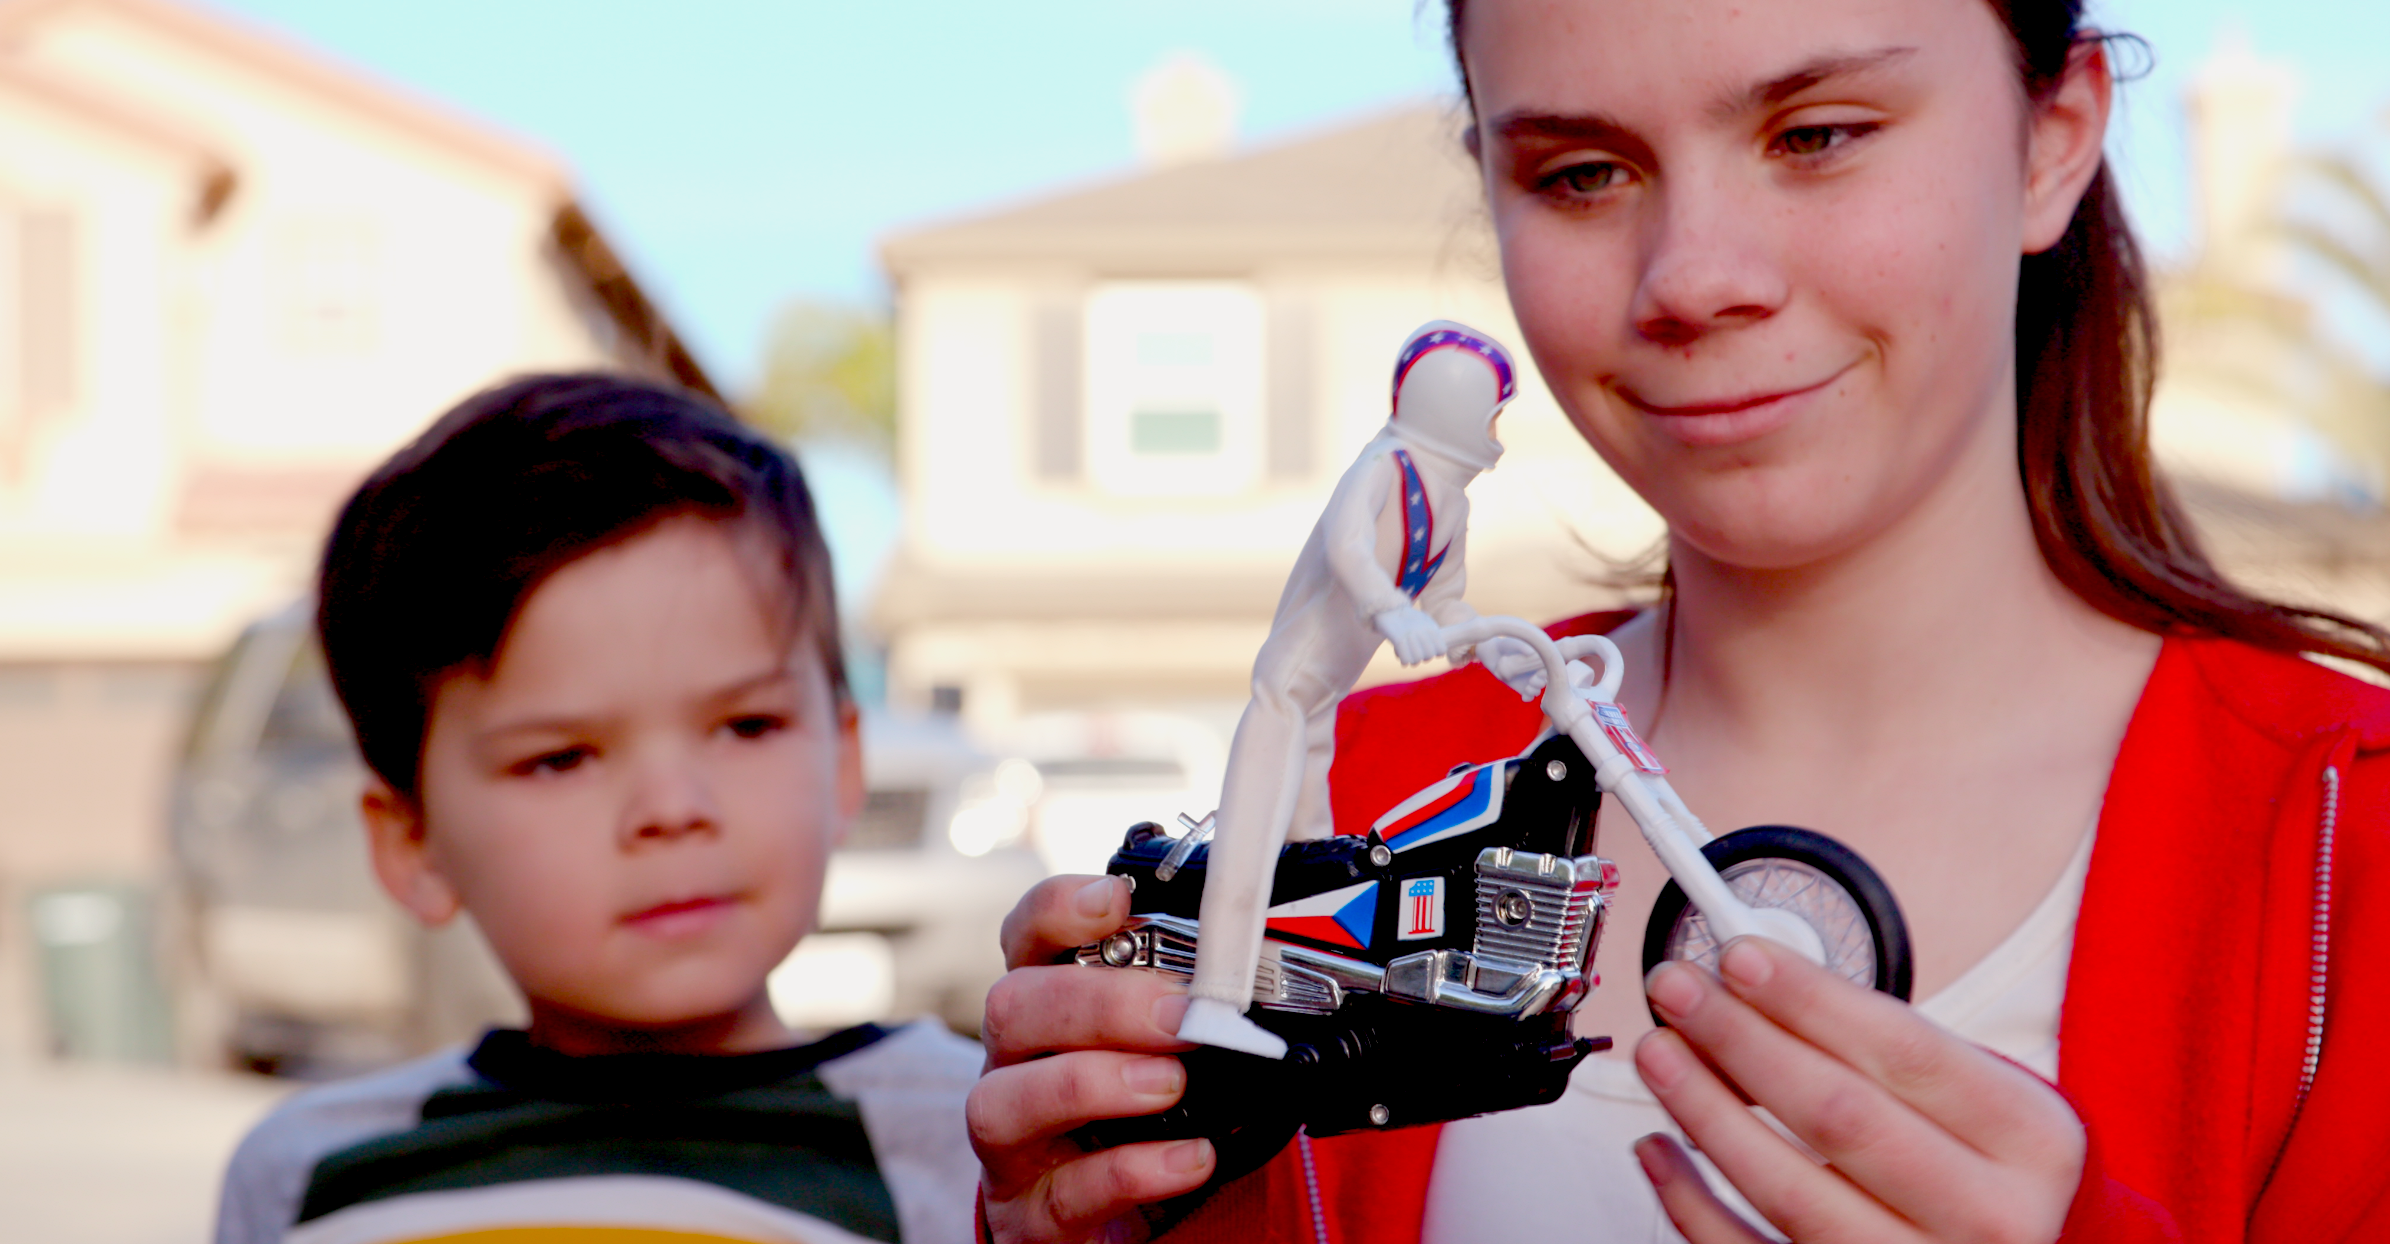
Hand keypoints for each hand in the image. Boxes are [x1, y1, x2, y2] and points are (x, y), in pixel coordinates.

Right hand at [970, 875, 1215, 1241]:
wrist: (1106, 1217)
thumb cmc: (1130, 1114)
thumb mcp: (1150, 1049)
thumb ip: (1178, 1008)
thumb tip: (1257, 973)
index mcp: (1044, 1009)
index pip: (1025, 938)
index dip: (1056, 910)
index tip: (1115, 900)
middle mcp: (1012, 1067)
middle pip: (1010, 1009)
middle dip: (1097, 1004)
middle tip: (1178, 1016)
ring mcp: (1013, 1143)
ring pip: (1003, 1102)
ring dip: (1091, 1083)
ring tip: (1169, 1085)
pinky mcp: (1033, 1214)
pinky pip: (1064, 1193)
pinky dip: (1131, 1171)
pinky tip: (1189, 1159)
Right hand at [1374, 606, 1443, 665]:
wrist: (1388, 607)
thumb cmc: (1407, 616)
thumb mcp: (1424, 619)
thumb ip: (1433, 631)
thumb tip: (1439, 647)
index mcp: (1431, 627)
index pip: (1442, 649)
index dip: (1436, 653)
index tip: (1428, 650)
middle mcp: (1422, 631)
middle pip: (1429, 656)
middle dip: (1422, 658)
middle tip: (1415, 653)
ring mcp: (1410, 635)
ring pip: (1417, 659)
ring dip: (1412, 660)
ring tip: (1408, 655)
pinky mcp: (1398, 639)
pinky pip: (1406, 659)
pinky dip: (1403, 660)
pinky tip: (1400, 655)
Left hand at [1473, 636, 1547, 699]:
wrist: (1494, 652)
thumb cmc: (1507, 644)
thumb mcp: (1515, 643)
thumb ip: (1522, 646)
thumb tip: (1530, 653)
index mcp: (1541, 660)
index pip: (1550, 669)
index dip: (1547, 672)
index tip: (1540, 672)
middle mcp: (1537, 671)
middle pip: (1545, 681)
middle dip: (1540, 682)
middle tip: (1532, 680)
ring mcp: (1530, 680)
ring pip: (1538, 690)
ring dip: (1534, 690)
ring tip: (1527, 688)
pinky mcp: (1521, 687)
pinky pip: (1529, 696)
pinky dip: (1528, 697)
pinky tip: (1523, 696)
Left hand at [1635, 938, 2083, 1242]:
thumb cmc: (1991, 1170)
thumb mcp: (1984, 1099)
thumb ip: (1889, 1048)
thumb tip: (1755, 988)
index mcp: (2030, 1140)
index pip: (1903, 1050)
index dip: (1809, 998)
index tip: (1739, 957)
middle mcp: (1989, 1216)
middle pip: (1839, 1116)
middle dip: (1743, 1040)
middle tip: (1679, 990)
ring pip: (1790, 1194)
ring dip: (1707, 1113)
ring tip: (1660, 1053)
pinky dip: (1693, 1204)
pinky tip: (1661, 1151)